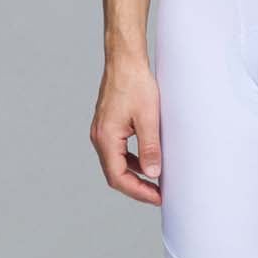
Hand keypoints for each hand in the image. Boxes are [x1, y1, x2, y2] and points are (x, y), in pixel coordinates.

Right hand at [90, 56, 162, 205]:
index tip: (157, 197)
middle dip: (136, 186)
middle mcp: (99, 137)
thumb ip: (150, 147)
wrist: (125, 60)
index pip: (118, 177)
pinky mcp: (107, 125)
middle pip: (115, 173)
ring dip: (134, 173)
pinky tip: (147, 159)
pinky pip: (118, 150)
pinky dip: (132, 159)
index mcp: (106, 138)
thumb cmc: (135, 84)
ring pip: (116, 162)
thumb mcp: (148, 117)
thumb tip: (153, 174)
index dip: (138, 191)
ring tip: (155, 180)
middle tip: (158, 194)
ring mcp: (102, 131)